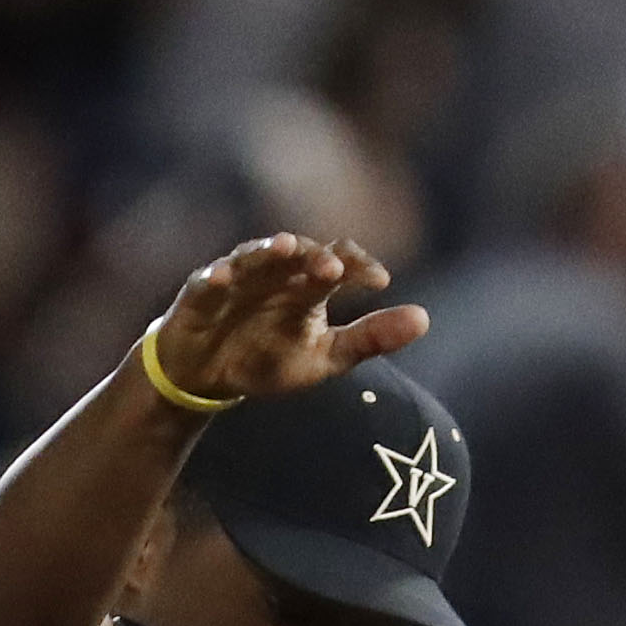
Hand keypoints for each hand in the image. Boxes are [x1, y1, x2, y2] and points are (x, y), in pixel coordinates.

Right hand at [142, 235, 428, 413]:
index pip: (339, 259)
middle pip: (299, 253)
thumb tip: (425, 319)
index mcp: (307, 285)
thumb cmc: (267, 360)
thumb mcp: (324, 358)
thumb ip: (370, 338)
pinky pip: (207, 281)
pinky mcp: (200, 294)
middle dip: (315, 257)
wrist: (206, 377)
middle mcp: (275, 274)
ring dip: (267, 251)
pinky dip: (215, 277)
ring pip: (254, 256)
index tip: (380, 281)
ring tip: (282, 248)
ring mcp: (237, 279)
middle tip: (333, 269)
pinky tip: (223, 278)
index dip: (359, 265)